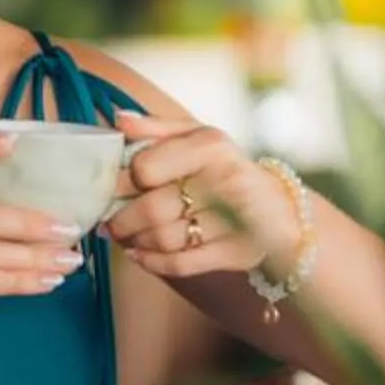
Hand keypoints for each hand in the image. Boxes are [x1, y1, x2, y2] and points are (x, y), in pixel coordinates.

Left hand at [102, 111, 296, 280]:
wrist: (278, 207)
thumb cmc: (224, 168)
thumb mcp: (196, 137)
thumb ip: (155, 128)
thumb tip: (118, 121)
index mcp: (210, 146)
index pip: (145, 168)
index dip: (121, 180)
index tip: (112, 187)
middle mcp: (226, 181)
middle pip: (152, 209)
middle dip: (120, 220)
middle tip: (107, 221)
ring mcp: (235, 221)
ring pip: (164, 239)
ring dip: (135, 241)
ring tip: (124, 235)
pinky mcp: (236, 253)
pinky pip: (182, 264)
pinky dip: (152, 263)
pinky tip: (139, 255)